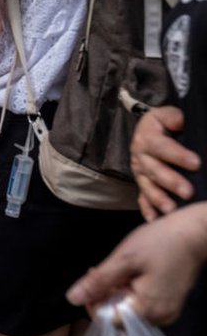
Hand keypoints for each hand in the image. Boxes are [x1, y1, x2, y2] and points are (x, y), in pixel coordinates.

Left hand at [67, 203, 206, 324]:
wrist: (193, 232)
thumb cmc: (161, 242)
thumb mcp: (124, 259)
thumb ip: (98, 281)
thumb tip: (73, 299)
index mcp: (148, 310)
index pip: (108, 319)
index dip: (94, 300)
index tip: (92, 277)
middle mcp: (160, 317)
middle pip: (118, 314)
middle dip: (105, 293)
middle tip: (103, 268)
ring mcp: (166, 310)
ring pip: (128, 307)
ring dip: (116, 290)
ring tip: (118, 267)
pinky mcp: (168, 301)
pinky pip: (141, 302)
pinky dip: (129, 289)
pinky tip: (129, 272)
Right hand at [130, 106, 199, 220]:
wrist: (148, 131)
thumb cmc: (165, 124)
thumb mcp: (168, 115)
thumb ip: (175, 118)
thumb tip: (180, 123)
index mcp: (148, 136)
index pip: (161, 146)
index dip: (177, 155)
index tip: (196, 163)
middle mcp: (140, 155)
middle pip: (154, 169)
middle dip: (171, 181)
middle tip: (188, 192)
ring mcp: (140, 171)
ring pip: (147, 186)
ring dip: (159, 198)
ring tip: (172, 210)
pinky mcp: (142, 183)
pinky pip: (142, 198)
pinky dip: (147, 209)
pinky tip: (154, 220)